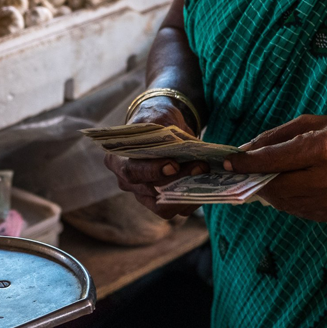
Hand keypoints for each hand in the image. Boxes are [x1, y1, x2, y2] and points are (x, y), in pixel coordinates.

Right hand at [103, 97, 208, 218]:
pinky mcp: (161, 203)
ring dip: (188, 193)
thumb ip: (165, 130)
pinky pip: (178, 209)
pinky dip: (195, 199)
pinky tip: (208, 184)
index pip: (131, 171)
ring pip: (164, 207)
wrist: (162, 127)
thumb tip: (181, 146)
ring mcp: (143, 195)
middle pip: (150, 190)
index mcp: (117, 160)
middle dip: (178, 180)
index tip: (174, 164)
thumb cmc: (155, 121)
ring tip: (207, 174)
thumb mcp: (158, 117)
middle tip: (201, 166)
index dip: (152, 171)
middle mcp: (127, 182)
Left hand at [223, 115, 326, 221]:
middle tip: (244, 172)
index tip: (229, 162)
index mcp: (321, 149)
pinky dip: (286, 199)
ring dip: (269, 190)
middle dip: (255, 179)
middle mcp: (325, 178)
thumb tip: (247, 150)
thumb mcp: (316, 123)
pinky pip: (296, 209)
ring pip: (282, 201)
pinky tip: (289, 186)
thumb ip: (278, 136)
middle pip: (273, 185)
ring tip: (266, 178)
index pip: (272, 160)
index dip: (246, 163)